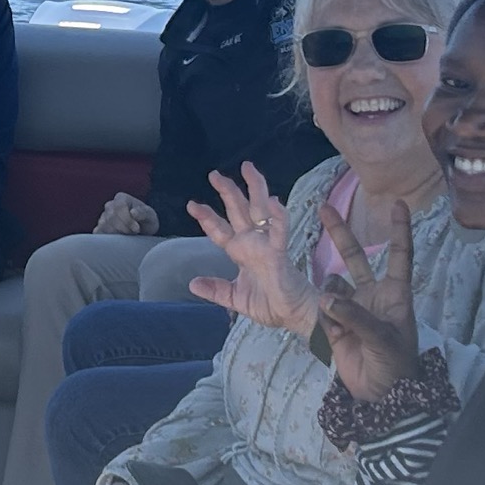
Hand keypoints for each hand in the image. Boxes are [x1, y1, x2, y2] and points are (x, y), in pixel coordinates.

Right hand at [95, 191, 158, 237]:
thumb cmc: (146, 221)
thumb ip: (143, 213)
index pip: (119, 206)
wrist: (141, 231)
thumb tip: (133, 212)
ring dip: (117, 234)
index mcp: (121, 198)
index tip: (137, 229)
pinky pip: (99, 233)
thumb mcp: (150, 216)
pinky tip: (119, 239)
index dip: (127, 219)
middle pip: (111, 217)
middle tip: (134, 234)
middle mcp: (110, 206)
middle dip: (124, 228)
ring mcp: (102, 217)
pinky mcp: (99, 229)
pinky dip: (109, 238)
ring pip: (104, 226)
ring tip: (128, 236)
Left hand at [186, 164, 313, 332]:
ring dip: (255, 189)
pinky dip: (279, 216)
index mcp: (240, 252)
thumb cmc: (269, 304)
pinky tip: (275, 202)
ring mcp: (267, 245)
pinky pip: (281, 231)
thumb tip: (192, 283)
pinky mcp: (281, 253)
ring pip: (260, 211)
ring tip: (247, 168)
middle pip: (239, 211)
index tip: (192, 204)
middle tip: (214, 174)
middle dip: (227, 191)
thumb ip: (215, 290)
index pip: (220, 230)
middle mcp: (253, 243)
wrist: (292, 317)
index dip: (207, 217)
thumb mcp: (234, 298)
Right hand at [312, 206, 421, 400]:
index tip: (400, 203)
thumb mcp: (383, 341)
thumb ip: (355, 317)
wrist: (380, 397)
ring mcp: (353, 309)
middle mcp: (374, 296)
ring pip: (333, 286)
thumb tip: (327, 299)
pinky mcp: (335, 325)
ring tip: (335, 320)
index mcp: (395, 295)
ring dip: (330, 296)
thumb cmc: (396, 367)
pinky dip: (324, 317)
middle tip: (323, 207)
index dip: (400, 229)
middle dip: (340, 233)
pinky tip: (332, 333)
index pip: (400, 255)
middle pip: (356, 257)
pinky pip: (323, 309)